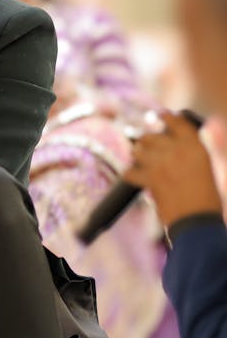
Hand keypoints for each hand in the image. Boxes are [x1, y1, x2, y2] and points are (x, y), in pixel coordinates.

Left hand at [125, 110, 223, 226]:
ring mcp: (162, 162)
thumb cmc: (206, 199)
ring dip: (138, 155)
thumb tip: (180, 142)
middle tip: (147, 146)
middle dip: (147, 141)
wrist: (198, 222)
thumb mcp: (206, 169)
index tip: (160, 115)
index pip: (177, 122)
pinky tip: (135, 177)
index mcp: (196, 146)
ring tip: (142, 161)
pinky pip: (130, 170)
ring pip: (138, 150)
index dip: (166, 117)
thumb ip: (190, 152)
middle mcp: (178, 150)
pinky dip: (131, 174)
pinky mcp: (149, 177)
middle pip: (151, 136)